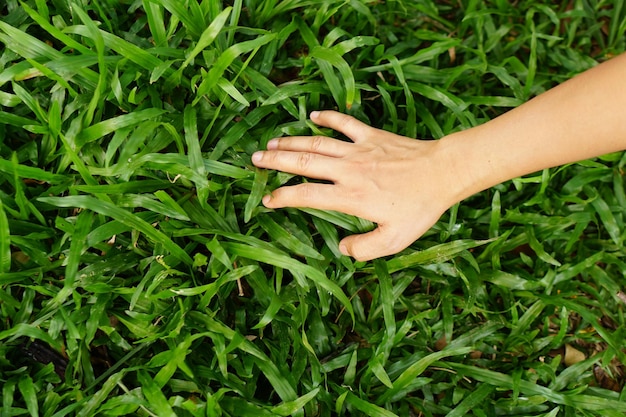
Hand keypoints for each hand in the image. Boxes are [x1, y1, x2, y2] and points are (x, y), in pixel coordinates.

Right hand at [251, 110, 465, 260]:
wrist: (443, 173)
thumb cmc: (420, 207)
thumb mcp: (395, 240)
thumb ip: (365, 249)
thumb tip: (342, 249)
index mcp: (350, 196)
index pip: (306, 195)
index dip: (283, 197)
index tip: (268, 200)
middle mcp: (348, 170)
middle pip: (304, 163)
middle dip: (276, 161)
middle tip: (255, 159)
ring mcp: (359, 149)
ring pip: (317, 143)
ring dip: (292, 142)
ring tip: (272, 143)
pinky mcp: (372, 136)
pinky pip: (345, 123)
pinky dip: (328, 118)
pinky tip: (313, 115)